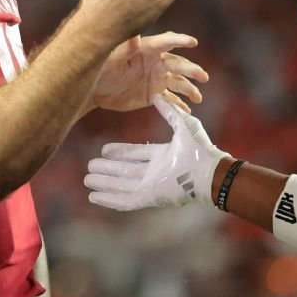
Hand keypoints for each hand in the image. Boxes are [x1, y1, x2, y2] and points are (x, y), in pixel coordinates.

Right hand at [85, 95, 227, 209]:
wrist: (208, 171)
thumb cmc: (200, 148)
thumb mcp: (182, 124)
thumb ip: (168, 111)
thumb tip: (156, 95)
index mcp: (163, 156)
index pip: (135, 155)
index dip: (119, 152)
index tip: (104, 149)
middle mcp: (155, 172)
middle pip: (125, 171)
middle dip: (107, 169)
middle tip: (90, 166)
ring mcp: (152, 186)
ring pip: (122, 185)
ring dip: (105, 183)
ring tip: (87, 179)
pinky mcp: (149, 198)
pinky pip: (125, 201)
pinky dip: (109, 199)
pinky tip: (94, 197)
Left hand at [92, 32, 207, 112]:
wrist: (95, 90)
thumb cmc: (101, 68)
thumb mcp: (112, 58)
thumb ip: (126, 48)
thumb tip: (134, 35)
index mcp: (147, 49)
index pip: (166, 42)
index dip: (179, 41)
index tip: (192, 42)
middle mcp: (156, 62)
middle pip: (178, 64)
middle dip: (191, 70)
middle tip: (203, 76)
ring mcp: (157, 78)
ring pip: (178, 82)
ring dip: (189, 88)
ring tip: (198, 97)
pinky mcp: (154, 94)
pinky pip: (171, 99)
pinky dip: (180, 104)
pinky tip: (188, 110)